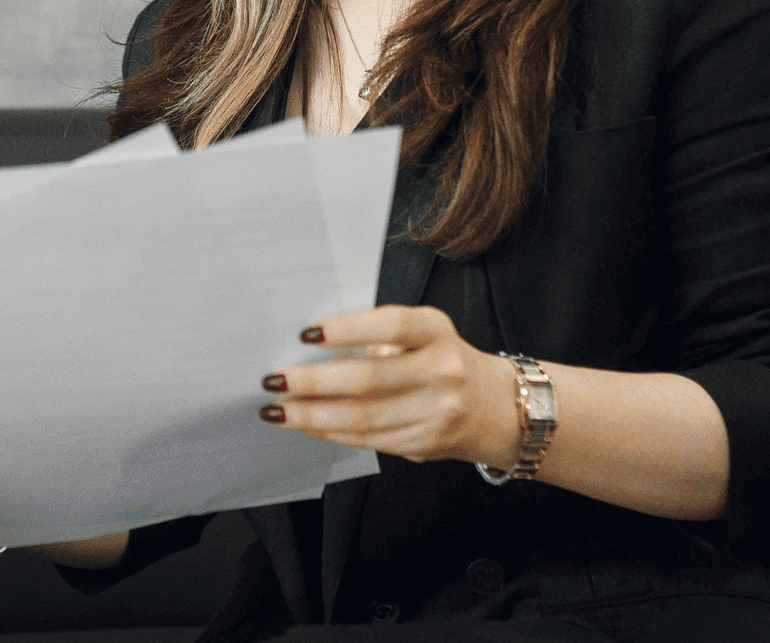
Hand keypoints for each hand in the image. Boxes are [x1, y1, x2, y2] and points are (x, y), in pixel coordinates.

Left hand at [257, 305, 513, 465]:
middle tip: (277, 379)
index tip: (306, 333)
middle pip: (369, 379)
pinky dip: (330, 432)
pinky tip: (306, 424)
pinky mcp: (425, 443)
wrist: (493, 407)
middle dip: (314, 382)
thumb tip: (311, 345)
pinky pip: (368, 439)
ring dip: (313, 415)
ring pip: (363, 417)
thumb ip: (379, 335)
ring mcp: (437, 412)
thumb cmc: (440, 358)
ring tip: (279, 409)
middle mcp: (443, 371)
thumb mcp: (423, 333)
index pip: (391, 326)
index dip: (347, 329)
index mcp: (437, 332)